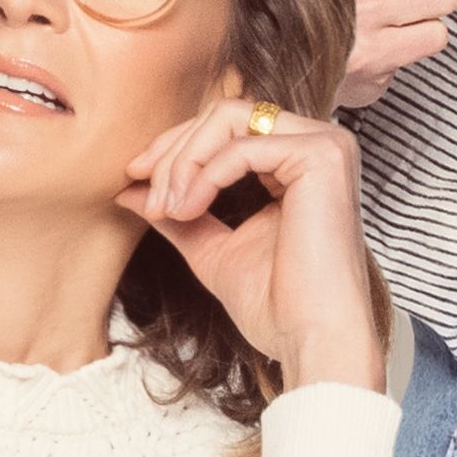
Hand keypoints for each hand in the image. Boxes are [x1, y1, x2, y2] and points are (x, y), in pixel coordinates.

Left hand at [122, 97, 389, 393]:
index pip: (227, 127)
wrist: (312, 341)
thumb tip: (129, 190)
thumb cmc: (276, 306)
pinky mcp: (323, 156)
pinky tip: (187, 209)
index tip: (134, 179)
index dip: (175, 148)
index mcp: (299, 162)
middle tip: (144, 190)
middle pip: (225, 114)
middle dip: (173, 150)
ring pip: (230, 118)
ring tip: (166, 207)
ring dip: (184, 160)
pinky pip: (242, 147)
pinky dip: (204, 175)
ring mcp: (326, 145)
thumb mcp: (213, 249)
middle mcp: (318, 144)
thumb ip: (179, 213)